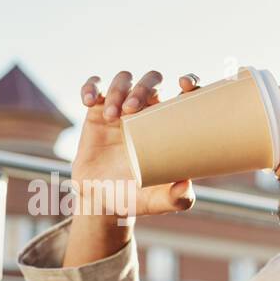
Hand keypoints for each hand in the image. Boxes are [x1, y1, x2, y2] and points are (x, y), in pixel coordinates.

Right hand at [74, 70, 201, 217]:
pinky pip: (95, 87)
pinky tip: (89, 100)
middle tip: (132, 109)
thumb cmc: (136, 197)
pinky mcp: (97, 111)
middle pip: (151, 80)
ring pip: (124, 79)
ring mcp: (121, 109)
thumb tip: (186, 185)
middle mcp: (147, 111)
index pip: (184, 92)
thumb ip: (177, 198)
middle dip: (143, 87)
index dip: (190, 80)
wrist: (101, 201)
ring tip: (110, 116)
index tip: (185, 85)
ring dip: (118, 90)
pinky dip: (91, 86)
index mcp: (168, 125)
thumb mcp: (158, 201)